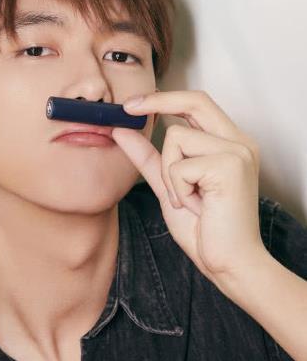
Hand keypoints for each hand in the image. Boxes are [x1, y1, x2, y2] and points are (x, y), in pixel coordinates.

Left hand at [111, 90, 265, 285]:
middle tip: (127, 108)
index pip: (197, 104)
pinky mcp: (229, 165)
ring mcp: (237, 151)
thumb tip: (122, 131)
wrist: (227, 263)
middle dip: (156, 101)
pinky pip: (179, 166)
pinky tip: (196, 205)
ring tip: (189, 198)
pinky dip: (177, 189)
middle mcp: (238, 142)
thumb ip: (148, 157)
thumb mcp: (169, 186)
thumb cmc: (203, 228)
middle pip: (194, 101)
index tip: (132, 104)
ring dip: (170, 173)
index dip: (164, 98)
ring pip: (176, 138)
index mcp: (228, 143)